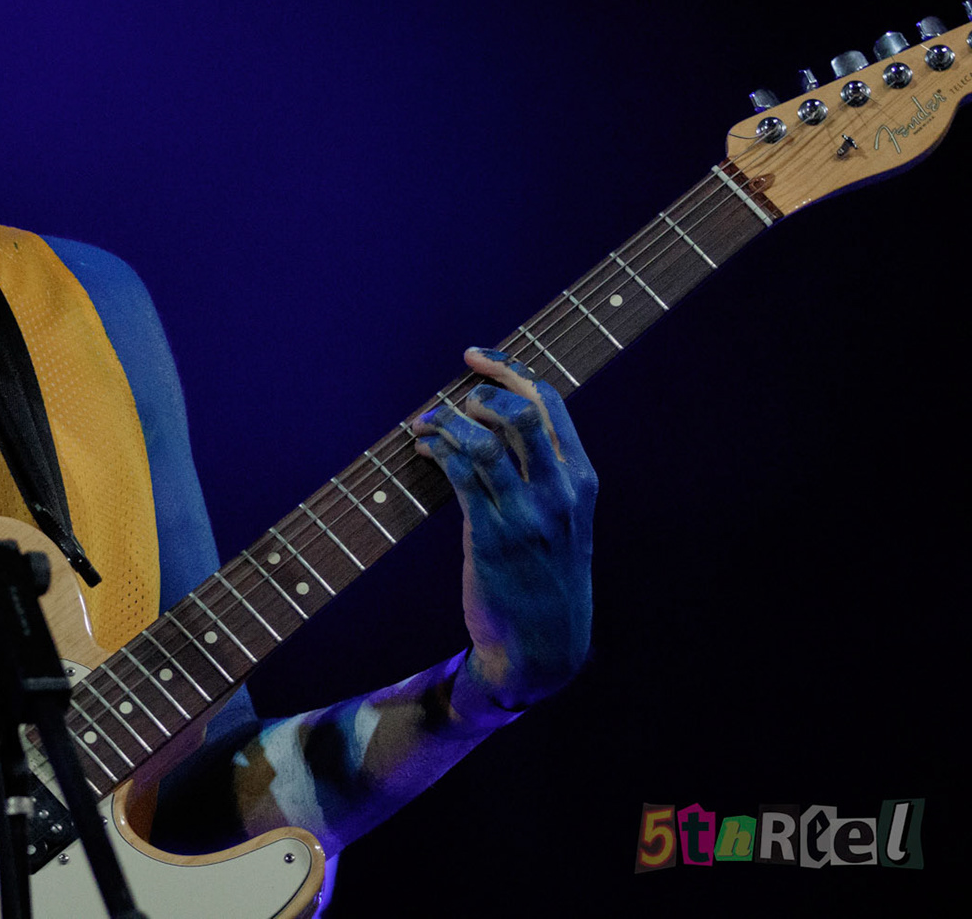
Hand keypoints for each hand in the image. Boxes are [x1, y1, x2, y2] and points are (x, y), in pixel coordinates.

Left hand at [411, 346, 596, 709]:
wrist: (546, 647)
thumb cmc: (547, 575)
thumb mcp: (566, 519)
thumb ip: (546, 472)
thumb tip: (499, 416)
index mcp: (583, 479)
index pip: (550, 401)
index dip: (509, 369)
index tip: (476, 358)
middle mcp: (561, 491)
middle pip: (520, 411)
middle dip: (476, 391)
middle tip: (449, 398)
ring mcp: (528, 515)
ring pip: (484, 441)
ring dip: (445, 422)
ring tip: (424, 424)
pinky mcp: (492, 538)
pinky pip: (461, 476)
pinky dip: (437, 451)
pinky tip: (423, 449)